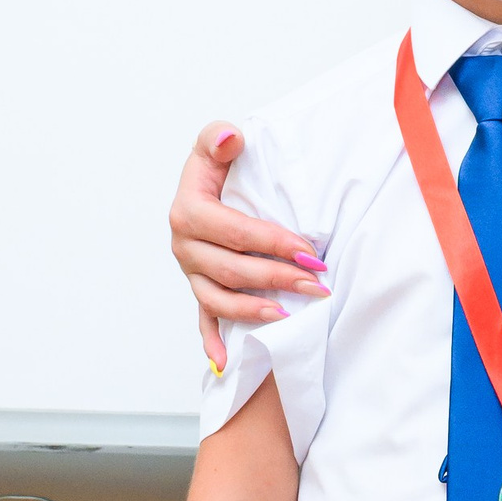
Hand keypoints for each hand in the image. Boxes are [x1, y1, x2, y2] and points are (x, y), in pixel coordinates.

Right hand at [171, 125, 327, 369]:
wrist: (209, 189)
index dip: (273, 242)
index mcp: (188, 211)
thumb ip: (218, 138)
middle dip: (276, 279)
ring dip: (254, 310)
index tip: (309, 251)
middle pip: (232, 269)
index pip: (234, 231)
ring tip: (288, 315)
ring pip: (220, 299)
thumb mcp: (215, 146)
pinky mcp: (200, 288)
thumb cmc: (220, 169)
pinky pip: (204, 320)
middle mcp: (185, 245)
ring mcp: (192, 272)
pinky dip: (213, 341)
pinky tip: (226, 362)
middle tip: (316, 285)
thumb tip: (231, 139)